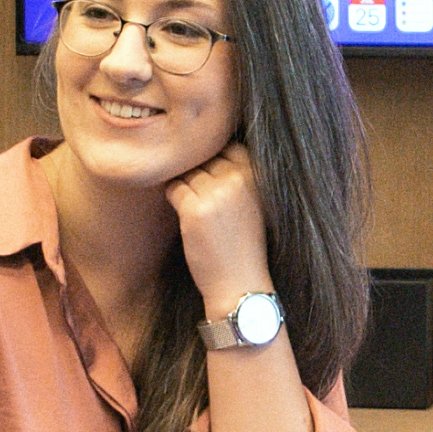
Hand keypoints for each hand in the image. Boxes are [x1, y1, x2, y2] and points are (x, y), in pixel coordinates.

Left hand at [166, 144, 277, 309]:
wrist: (241, 284)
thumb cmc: (244, 245)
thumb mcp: (254, 203)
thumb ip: (239, 176)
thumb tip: (205, 150)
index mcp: (258, 175)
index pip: (227, 146)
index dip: (216, 163)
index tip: (215, 184)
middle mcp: (239, 178)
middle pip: (205, 158)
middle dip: (200, 176)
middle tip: (204, 202)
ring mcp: (217, 192)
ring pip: (187, 172)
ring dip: (186, 188)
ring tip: (197, 212)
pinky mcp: (195, 209)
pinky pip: (174, 188)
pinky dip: (175, 200)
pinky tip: (187, 218)